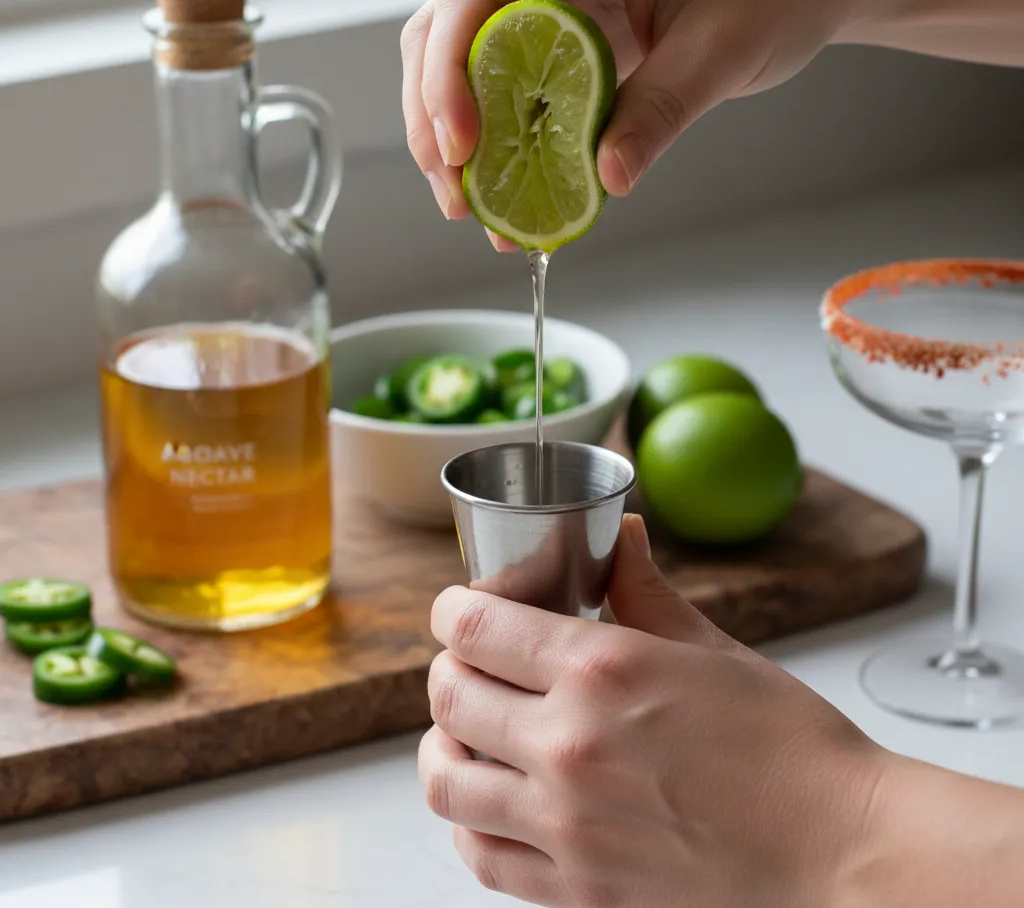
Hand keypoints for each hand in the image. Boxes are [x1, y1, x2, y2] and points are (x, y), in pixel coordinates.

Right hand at [400, 0, 861, 246]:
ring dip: (453, 136)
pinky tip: (503, 187)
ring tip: (471, 205)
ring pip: (459, 60)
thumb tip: (604, 179)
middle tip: (457, 195)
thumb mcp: (717, 55)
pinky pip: (500, 81)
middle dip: (436, 119)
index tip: (461, 148)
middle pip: (445, 31)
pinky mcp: (553, 30)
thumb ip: (657, 114)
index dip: (448, 75)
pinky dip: (494, 137)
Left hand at [420, 514, 889, 906]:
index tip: (459, 609)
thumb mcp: (711, 648)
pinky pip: (480, 855)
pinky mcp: (577, 890)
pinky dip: (468, 822)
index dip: (453, 609)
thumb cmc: (792, 750)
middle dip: (449, 667)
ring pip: (447, 780)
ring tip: (465, 731)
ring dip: (443, 744)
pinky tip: (491, 800)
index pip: (475, 627)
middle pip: (449, 696)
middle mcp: (570, 746)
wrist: (841, 856)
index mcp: (603, 671)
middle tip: (469, 662)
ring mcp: (567, 825)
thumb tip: (620, 537)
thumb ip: (644, 588)